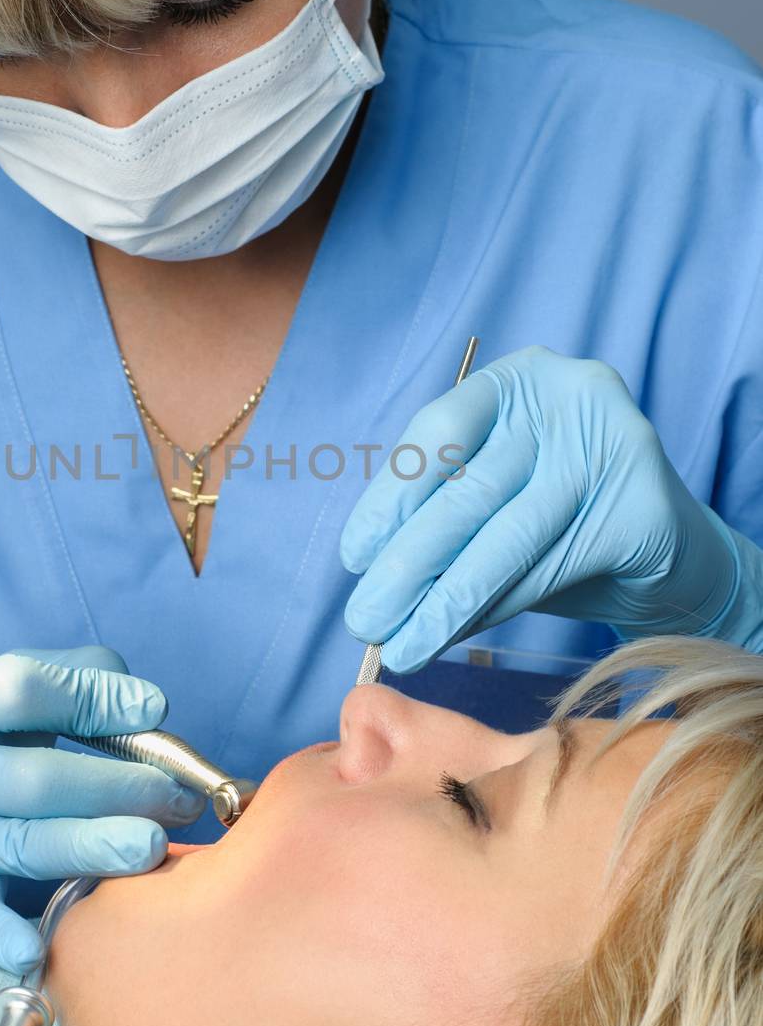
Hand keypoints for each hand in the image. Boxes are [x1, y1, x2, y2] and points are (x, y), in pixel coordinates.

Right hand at [0, 646, 204, 971]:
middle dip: (114, 787)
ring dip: (94, 845)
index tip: (154, 709)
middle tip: (175, 796)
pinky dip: (0, 934)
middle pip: (29, 776)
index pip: (18, 687)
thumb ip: (63, 677)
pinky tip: (36, 945)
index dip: (92, 698)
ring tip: (151, 845)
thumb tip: (143, 701)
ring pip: (19, 842)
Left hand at [341, 345, 751, 671]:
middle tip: (364, 621)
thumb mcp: (495, 498)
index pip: (438, 430)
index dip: (390, 496)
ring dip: (445, 603)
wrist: (670, 555)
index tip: (354, 556)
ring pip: (506, 537)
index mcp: (520, 379)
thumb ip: (443, 517)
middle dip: (408, 565)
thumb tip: (371, 575)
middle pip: (469, 490)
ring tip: (401, 646)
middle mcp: (569, 396)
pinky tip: (456, 635)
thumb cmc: (561, 520)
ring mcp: (613, 445)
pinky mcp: (642, 508)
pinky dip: (497, 609)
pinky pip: (550, 569)